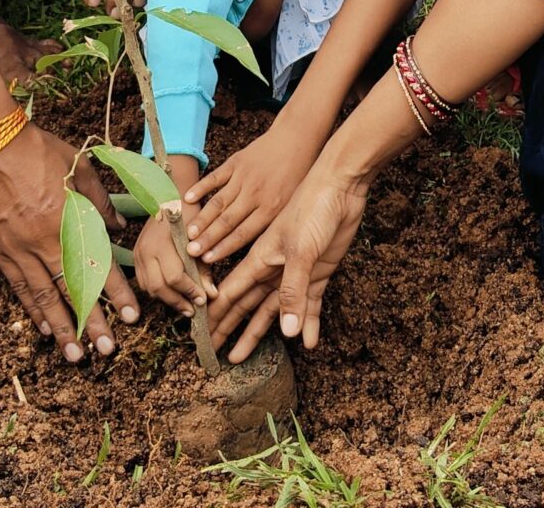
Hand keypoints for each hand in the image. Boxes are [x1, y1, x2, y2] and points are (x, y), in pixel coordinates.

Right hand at [0, 124, 139, 359]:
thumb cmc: (36, 149)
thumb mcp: (78, 166)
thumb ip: (100, 199)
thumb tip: (118, 224)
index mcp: (69, 220)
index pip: (99, 264)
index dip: (117, 292)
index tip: (132, 316)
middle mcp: (44, 241)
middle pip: (72, 290)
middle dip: (91, 323)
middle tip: (107, 350)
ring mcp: (18, 248)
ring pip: (44, 297)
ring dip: (61, 328)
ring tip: (74, 355)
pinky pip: (18, 287)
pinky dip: (33, 309)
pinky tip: (44, 328)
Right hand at [132, 203, 205, 314]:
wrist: (169, 195)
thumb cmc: (189, 214)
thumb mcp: (201, 238)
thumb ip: (205, 268)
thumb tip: (211, 295)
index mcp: (163, 242)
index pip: (174, 277)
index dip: (190, 291)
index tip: (204, 299)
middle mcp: (146, 249)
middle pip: (158, 287)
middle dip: (178, 302)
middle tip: (194, 309)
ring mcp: (138, 253)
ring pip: (149, 288)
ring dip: (167, 300)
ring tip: (185, 304)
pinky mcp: (136, 256)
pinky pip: (144, 282)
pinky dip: (158, 291)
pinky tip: (173, 293)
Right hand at [184, 115, 329, 264]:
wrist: (297, 139)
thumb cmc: (297, 176)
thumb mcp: (291, 204)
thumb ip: (272, 224)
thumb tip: (252, 250)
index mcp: (271, 208)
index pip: (243, 234)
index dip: (223, 248)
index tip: (207, 260)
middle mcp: (256, 194)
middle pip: (227, 221)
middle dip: (207, 238)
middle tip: (190, 252)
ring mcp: (244, 177)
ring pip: (218, 202)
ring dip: (202, 219)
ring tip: (188, 233)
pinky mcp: (236, 162)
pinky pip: (215, 177)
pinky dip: (201, 187)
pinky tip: (188, 199)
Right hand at [209, 164, 370, 360]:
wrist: (341, 188)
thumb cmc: (312, 209)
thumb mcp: (301, 252)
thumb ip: (293, 291)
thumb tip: (288, 333)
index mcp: (261, 260)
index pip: (232, 294)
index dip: (217, 315)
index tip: (202, 336)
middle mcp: (273, 269)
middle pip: (247, 306)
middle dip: (231, 329)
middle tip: (216, 354)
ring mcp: (296, 273)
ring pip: (274, 311)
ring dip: (260, 332)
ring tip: (241, 355)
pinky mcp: (318, 274)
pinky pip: (310, 305)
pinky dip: (309, 324)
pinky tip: (307, 343)